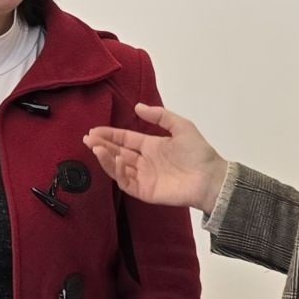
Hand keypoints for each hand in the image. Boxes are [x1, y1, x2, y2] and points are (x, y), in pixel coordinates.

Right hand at [83, 103, 228, 212]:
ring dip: (107, 158)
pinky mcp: (144, 191)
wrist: (210, 178)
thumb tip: (137, 107)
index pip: (125, 138)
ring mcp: (143, 177)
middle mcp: (144, 161)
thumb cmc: (198, 153)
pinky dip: (118, 171)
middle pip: (118, 152)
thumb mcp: (181, 126)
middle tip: (88, 139)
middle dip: (102, 145)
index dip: (110, 134)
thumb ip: (160, 116)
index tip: (94, 130)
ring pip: (118, 167)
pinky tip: (116, 159)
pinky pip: (126, 182)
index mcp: (151, 146)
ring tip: (97, 148)